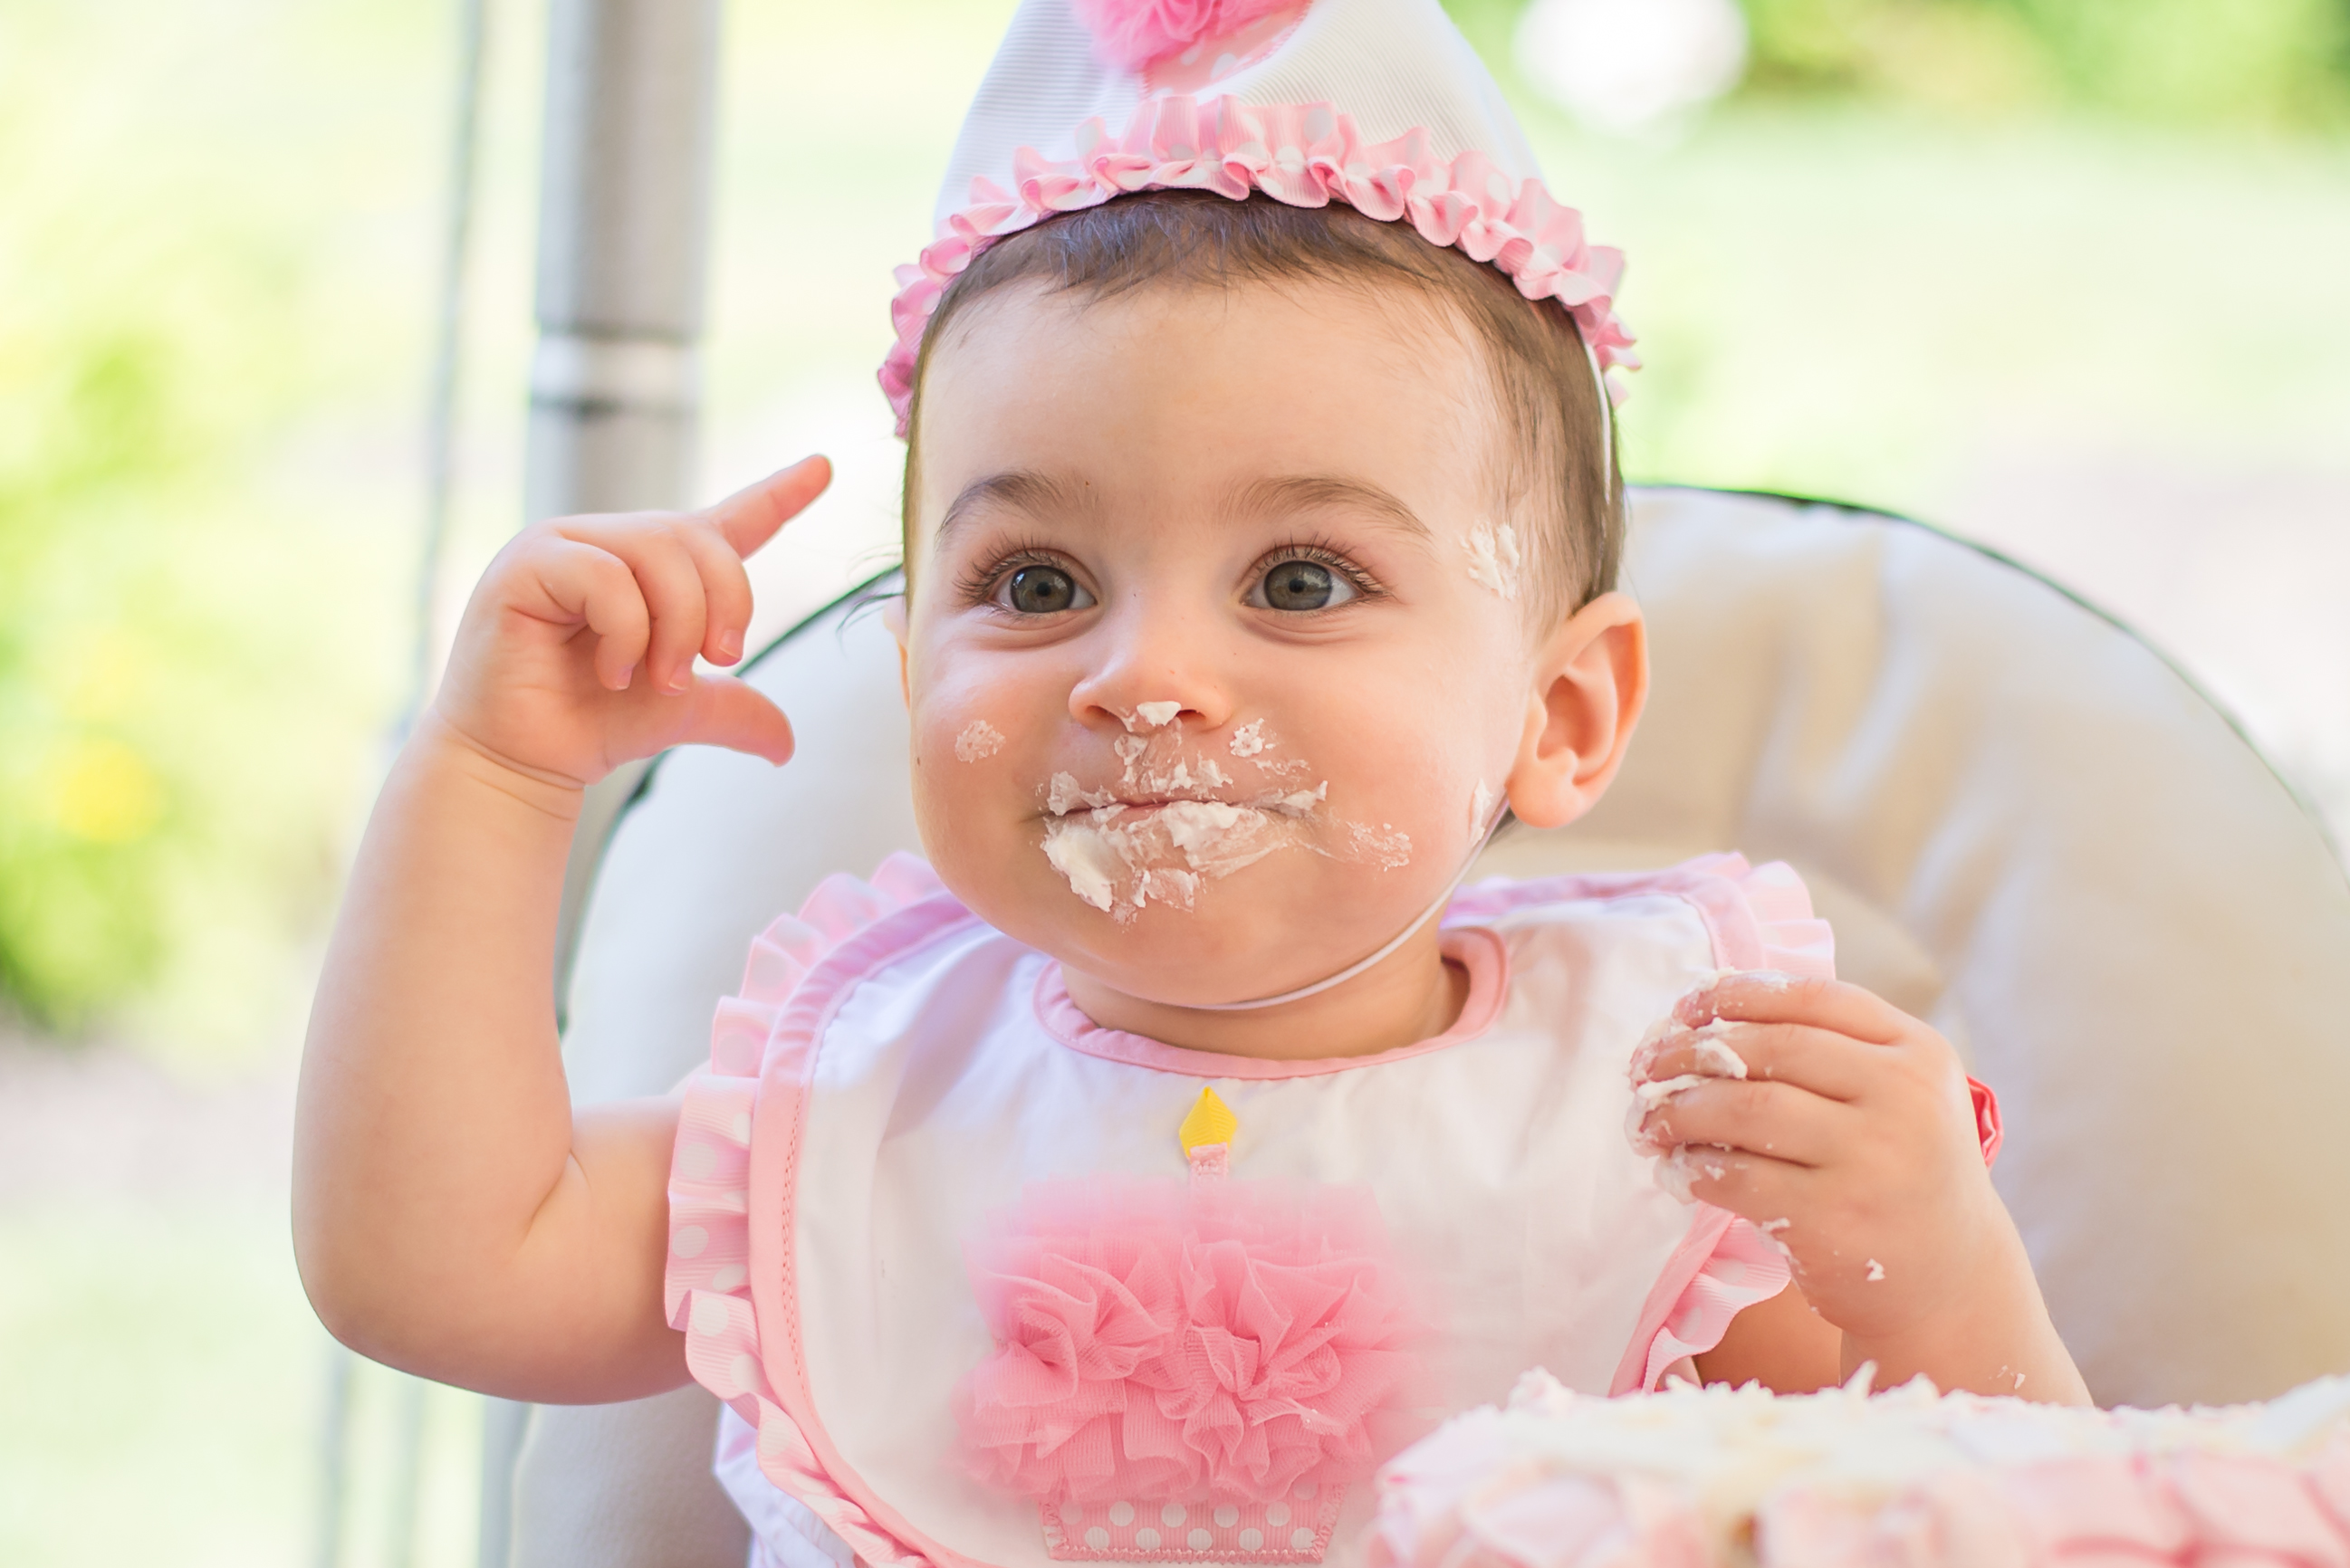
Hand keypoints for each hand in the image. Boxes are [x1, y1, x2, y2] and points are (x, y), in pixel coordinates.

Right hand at [432, 457, 830, 787]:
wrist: (522, 763)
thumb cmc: (591, 724)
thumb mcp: (683, 710)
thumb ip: (738, 708)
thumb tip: (786, 745)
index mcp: (654, 569)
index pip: (725, 520)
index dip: (777, 494)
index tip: (823, 467)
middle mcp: (611, 543)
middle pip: (699, 538)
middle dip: (726, 603)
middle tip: (722, 661)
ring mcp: (566, 545)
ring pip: (659, 551)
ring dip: (678, 625)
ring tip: (662, 677)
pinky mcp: (527, 564)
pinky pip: (607, 576)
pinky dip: (626, 632)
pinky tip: (612, 673)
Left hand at [1631, 973, 2086, 1400]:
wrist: (1950, 1282)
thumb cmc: (1901, 1174)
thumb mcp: (1900, 1097)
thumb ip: (1831, 1051)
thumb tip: (1702, 1020)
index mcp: (1918, 1052)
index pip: (1813, 997)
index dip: (1737, 995)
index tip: (1686, 1009)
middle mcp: (1904, 1097)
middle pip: (1771, 1048)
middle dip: (1692, 1052)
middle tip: (1647, 1066)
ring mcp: (1872, 1159)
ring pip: (1745, 1108)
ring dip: (1680, 1109)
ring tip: (1651, 1118)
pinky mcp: (1832, 1219)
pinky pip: (1738, 1176)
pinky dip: (1694, 1167)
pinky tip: (1679, 1167)